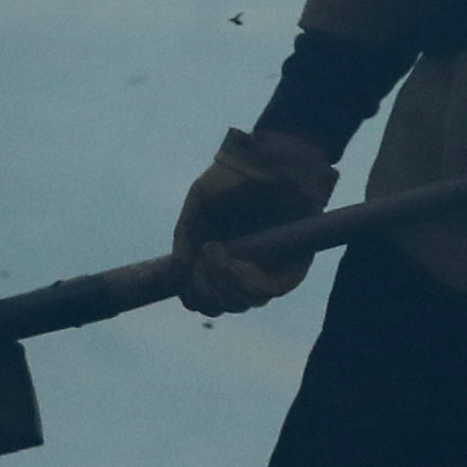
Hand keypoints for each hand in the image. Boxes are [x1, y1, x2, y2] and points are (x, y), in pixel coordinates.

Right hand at [173, 128, 337, 311]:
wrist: (273, 161)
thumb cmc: (235, 176)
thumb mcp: (199, 201)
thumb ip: (184, 234)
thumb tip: (177, 272)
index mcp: (215, 257)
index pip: (203, 297)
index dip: (194, 298)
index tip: (187, 286)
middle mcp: (240, 268)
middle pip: (221, 305)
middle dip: (207, 290)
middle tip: (207, 255)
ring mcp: (264, 268)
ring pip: (243, 302)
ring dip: (225, 284)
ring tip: (221, 251)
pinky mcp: (289, 266)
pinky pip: (270, 291)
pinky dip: (249, 283)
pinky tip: (238, 262)